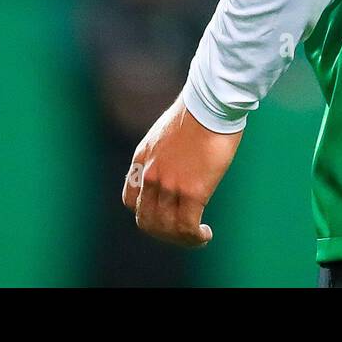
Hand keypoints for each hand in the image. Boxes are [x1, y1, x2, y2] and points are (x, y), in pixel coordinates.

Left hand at [121, 97, 242, 247]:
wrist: (211, 103)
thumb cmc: (198, 113)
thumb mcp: (167, 133)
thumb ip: (165, 154)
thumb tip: (178, 165)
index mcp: (142, 158)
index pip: (131, 199)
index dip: (146, 212)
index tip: (166, 214)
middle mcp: (150, 174)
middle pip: (146, 220)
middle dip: (163, 233)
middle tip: (183, 232)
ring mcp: (168, 184)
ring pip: (166, 228)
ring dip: (182, 238)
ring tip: (197, 235)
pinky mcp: (191, 191)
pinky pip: (187, 227)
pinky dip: (195, 237)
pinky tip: (205, 234)